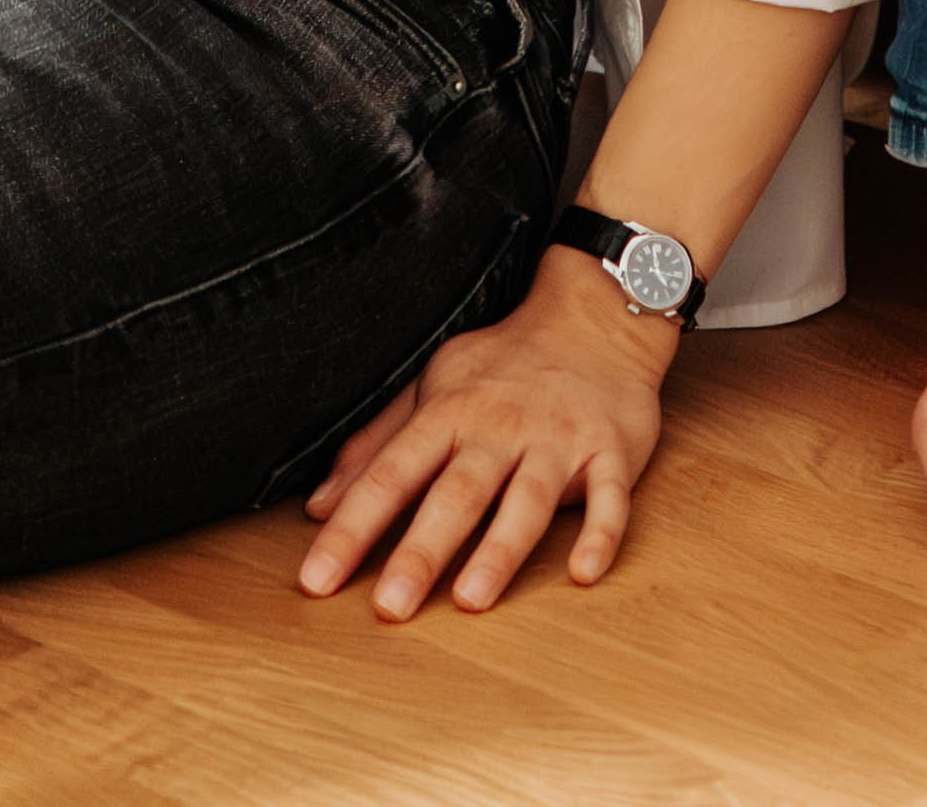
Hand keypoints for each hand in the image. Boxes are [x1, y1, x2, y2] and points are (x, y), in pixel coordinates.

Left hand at [296, 251, 672, 619]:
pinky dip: (600, 534)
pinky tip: (583, 574)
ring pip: (527, 499)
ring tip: (471, 599)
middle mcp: (500, 427)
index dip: (351, 527)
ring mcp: (558, 439)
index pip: (390, 474)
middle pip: (456, 493)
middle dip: (421, 550)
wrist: (593, 319)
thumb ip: (376, 444)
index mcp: (449, 412)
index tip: (316, 580)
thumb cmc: (503, 366)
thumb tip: (318, 505)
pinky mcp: (611, 450)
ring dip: (499, 550)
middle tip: (388, 608)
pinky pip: (611, 497)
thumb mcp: (433, 386)